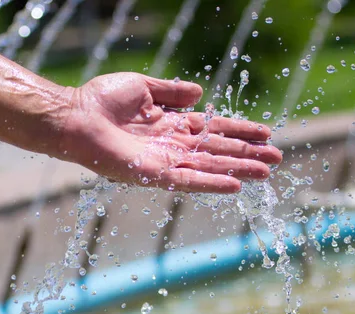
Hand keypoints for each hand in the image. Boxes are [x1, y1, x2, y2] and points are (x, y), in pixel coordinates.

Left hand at [59, 72, 281, 192]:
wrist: (77, 116)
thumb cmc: (102, 100)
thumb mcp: (143, 87)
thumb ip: (173, 92)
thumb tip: (201, 94)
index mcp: (172, 124)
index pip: (214, 129)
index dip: (240, 130)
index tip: (266, 133)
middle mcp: (173, 145)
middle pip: (218, 150)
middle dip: (247, 154)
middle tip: (277, 159)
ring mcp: (165, 162)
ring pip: (210, 167)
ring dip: (239, 169)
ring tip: (267, 172)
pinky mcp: (155, 174)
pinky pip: (189, 181)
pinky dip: (212, 183)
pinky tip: (236, 184)